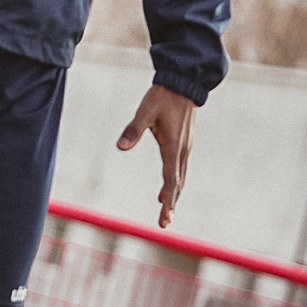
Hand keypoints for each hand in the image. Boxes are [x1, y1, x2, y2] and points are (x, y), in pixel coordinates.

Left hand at [117, 84, 196, 227]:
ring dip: (173, 193)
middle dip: (171, 204)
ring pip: (180, 176)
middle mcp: (182, 150)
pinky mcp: (184, 143)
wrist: (183, 84)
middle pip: (178, 183)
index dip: (168, 201)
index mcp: (173, 147)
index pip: (171, 180)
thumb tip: (120, 147)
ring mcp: (185, 147)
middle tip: (164, 222)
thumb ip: (133, 130)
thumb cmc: (162, 98)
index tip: (164, 218)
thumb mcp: (144, 112)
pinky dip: (175, 180)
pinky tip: (168, 186)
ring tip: (165, 209)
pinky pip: (180, 167)